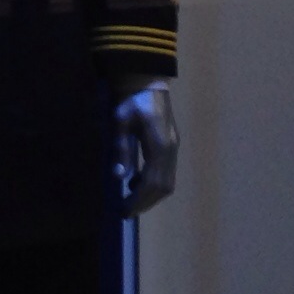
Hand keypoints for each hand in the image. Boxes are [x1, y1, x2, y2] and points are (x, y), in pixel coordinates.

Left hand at [110, 75, 177, 216]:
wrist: (148, 82)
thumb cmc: (132, 99)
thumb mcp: (121, 120)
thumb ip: (121, 147)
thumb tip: (119, 176)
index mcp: (160, 144)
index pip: (152, 181)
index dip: (139, 198)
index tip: (124, 210)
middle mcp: (171, 150)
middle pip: (163, 186)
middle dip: (145, 202)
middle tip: (126, 212)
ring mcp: (174, 148)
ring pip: (167, 182)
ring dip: (150, 195)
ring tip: (130, 201)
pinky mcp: (171, 146)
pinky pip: (166, 173)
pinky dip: (153, 184)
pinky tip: (136, 182)